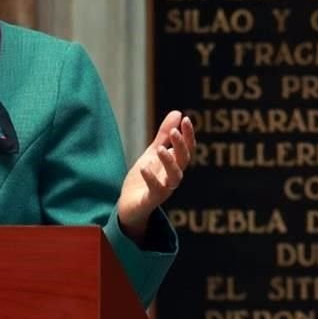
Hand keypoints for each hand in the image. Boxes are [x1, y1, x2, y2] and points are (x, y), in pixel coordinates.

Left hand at [117, 110, 195, 240]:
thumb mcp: (152, 153)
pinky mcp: (151, 200)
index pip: (187, 149)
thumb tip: (178, 112)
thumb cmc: (144, 179)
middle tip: (174, 132)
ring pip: (175, 177)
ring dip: (169, 162)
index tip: (186, 119)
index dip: (188, 135)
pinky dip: (151, 179)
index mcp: (174, 165)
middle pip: (184, 161)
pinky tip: (144, 167)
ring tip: (159, 149)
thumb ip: (163, 136)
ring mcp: (164, 189)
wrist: (129, 206)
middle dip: (180, 146)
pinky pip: (156, 191)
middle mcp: (172, 177)